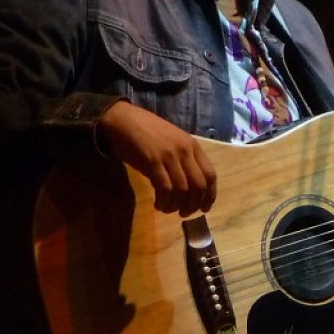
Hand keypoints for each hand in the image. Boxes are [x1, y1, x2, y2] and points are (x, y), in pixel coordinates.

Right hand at [98, 101, 216, 215]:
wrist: (123, 119)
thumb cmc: (147, 132)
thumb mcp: (173, 143)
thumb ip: (183, 161)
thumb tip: (189, 189)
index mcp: (193, 146)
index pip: (210, 175)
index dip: (210, 195)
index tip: (204, 208)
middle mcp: (185, 150)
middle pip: (199, 186)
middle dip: (193, 205)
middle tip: (184, 214)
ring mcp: (169, 155)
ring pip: (182, 190)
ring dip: (176, 205)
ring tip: (166, 209)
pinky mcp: (152, 161)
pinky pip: (165, 188)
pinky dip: (164, 201)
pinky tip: (158, 204)